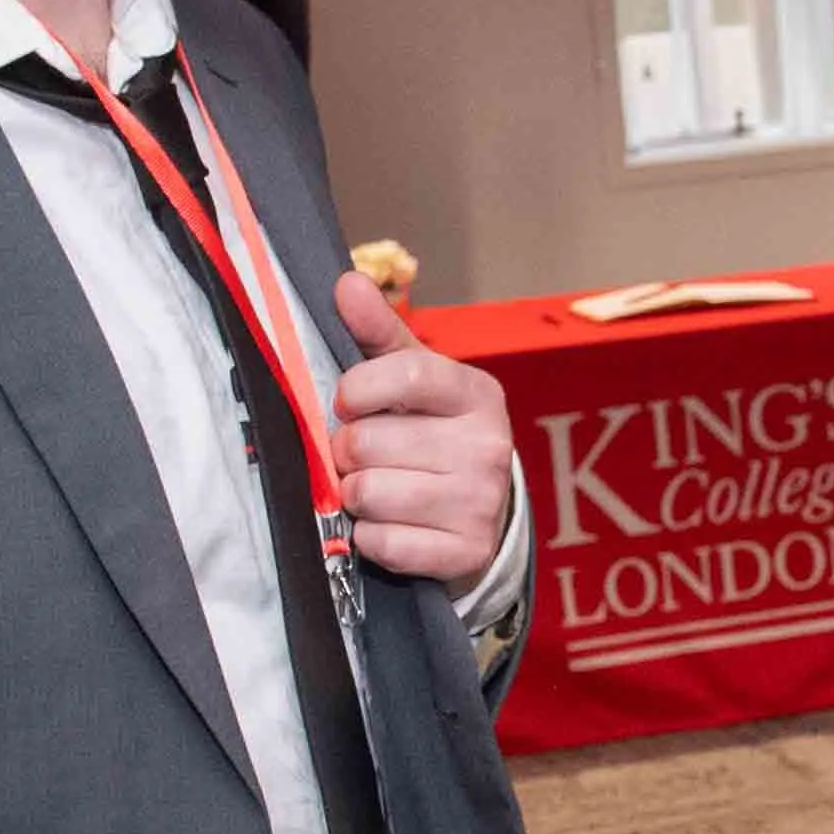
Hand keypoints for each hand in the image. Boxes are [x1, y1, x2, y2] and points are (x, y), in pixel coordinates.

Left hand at [330, 271, 515, 586]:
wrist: (483, 510)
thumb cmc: (435, 431)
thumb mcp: (413, 377)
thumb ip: (378, 331)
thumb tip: (347, 282)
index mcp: (476, 393)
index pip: (403, 375)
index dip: (356, 389)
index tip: (346, 400)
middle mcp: (487, 446)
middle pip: (368, 443)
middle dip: (349, 450)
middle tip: (362, 454)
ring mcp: (480, 502)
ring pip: (368, 494)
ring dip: (356, 495)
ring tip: (377, 486)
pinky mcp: (465, 551)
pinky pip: (381, 543)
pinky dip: (372, 537)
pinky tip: (392, 523)